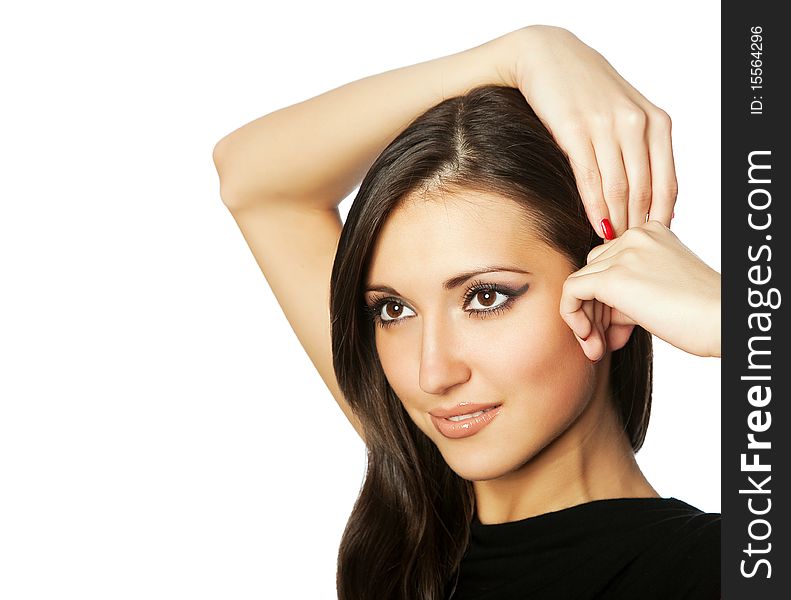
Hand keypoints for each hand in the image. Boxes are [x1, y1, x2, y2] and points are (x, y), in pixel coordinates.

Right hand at [510, 26, 677, 237]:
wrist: (547, 57)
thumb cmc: (587, 88)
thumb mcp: (626, 112)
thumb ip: (642, 147)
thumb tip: (650, 196)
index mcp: (656, 122)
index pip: (668, 183)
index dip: (660, 218)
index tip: (651, 240)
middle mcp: (636, 123)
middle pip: (643, 191)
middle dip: (637, 226)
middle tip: (629, 251)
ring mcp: (606, 126)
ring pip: (617, 189)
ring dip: (615, 222)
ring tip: (610, 244)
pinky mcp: (575, 130)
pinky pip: (590, 178)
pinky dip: (594, 207)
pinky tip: (595, 224)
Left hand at [560, 221, 720, 359]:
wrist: (724, 322)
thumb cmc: (701, 314)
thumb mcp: (660, 291)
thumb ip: (628, 293)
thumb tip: (597, 315)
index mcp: (650, 233)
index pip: (609, 261)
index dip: (608, 300)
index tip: (619, 330)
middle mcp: (634, 236)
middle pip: (592, 271)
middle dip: (595, 311)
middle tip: (606, 342)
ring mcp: (623, 254)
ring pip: (580, 283)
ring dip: (585, 319)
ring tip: (599, 348)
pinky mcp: (612, 278)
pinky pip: (571, 291)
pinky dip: (573, 317)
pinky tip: (591, 340)